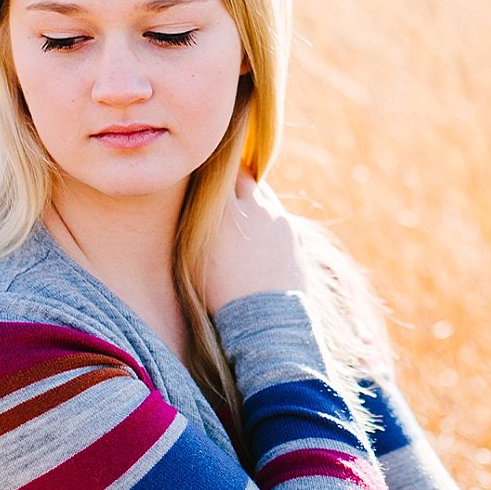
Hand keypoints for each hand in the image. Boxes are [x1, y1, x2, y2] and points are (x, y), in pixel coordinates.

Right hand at [191, 166, 307, 309]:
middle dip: (234, 180)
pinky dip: (267, 221)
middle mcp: (256, 208)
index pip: (220, 172)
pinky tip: (258, 240)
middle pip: (244, 176)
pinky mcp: (294, 234)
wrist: (264, 317)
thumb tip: (198, 197)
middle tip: (224, 193)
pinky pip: (277, 216)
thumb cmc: (219, 290)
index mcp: (226, 211)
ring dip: (253, 201)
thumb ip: (198, 219)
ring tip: (242, 220)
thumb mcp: (196, 254)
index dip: (212, 173)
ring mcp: (279, 220)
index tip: (204, 177)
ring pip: (264, 195)